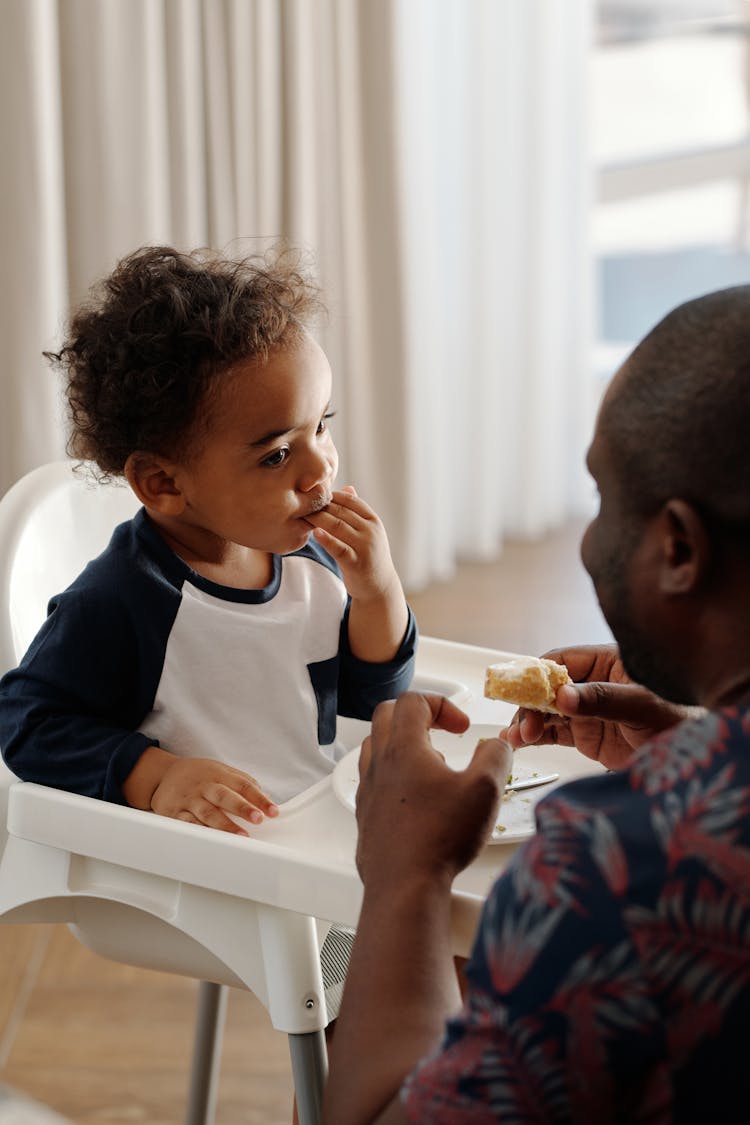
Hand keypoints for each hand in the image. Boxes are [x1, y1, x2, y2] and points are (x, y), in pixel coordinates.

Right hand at [150, 757, 278, 833]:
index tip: (273, 811)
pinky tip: (212, 840)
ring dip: (225, 825)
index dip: (259, 798)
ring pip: (207, 812)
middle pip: (225, 796)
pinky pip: (188, 824)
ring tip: (241, 836)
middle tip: (258, 819)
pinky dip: (200, 832)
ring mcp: (190, 799)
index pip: (243, 785)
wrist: (163, 774)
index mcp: (218, 775)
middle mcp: (204, 786)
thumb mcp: (220, 771)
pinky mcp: (176, 812)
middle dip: (242, 808)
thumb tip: (265, 798)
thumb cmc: (198, 775)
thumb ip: (242, 782)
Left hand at [305, 487, 400, 603]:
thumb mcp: (369, 532)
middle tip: (303, 503)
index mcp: (374, 521)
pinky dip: (325, 539)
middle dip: (321, 506)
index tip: (315, 495)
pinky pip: (338, 548)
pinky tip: (314, 533)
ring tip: (303, 516)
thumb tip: (348, 488)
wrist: (379, 587)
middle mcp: (371, 532)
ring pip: (337, 526)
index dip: (332, 495)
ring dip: (318, 519)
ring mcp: (365, 547)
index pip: (351, 500)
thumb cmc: (369, 556)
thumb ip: (358, 512)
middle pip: (342, 512)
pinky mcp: (356, 563)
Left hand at [355, 693, 510, 890]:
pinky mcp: (366, 815)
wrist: (403, 887)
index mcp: (404, 747)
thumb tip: (497, 744)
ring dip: (404, 744)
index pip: (412, 701)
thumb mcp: (485, 790)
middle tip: (442, 731)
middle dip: (418, 715)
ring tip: (434, 765)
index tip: (461, 726)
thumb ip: (495, 757)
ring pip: (376, 746)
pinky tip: (420, 798)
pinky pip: (375, 779)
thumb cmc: (440, 838)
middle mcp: (379, 763)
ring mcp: (368, 789)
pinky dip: (396, 774)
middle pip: (387, 715)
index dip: (441, 703)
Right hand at [502, 644, 694, 769]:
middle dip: (530, 703)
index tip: (523, 690)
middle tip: (523, 724)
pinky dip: (535, 736)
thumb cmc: (680, 719)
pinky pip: (554, 732)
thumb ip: (602, 699)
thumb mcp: (641, 705)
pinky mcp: (587, 735)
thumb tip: (563, 695)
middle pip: (548, 688)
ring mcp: (588, 710)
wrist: (696, 759)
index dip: (539, 674)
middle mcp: (593, 683)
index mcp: (607, 661)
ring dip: (528, 721)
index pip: (562, 660)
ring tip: (516, 737)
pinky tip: (518, 741)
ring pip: (547, 711)